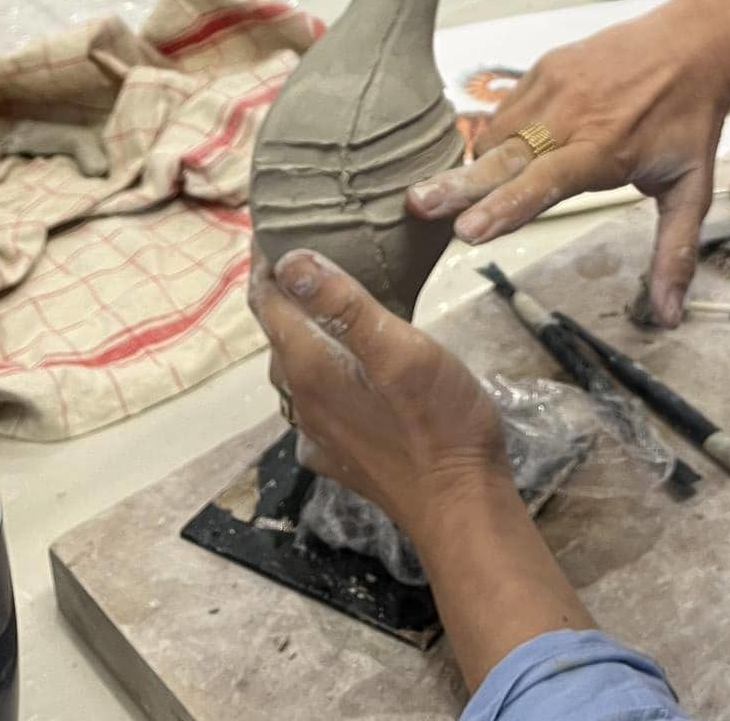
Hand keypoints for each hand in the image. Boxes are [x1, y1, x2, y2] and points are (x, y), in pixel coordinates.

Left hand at [250, 250, 509, 541]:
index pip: (268, 302)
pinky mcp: (342, 454)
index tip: (272, 223)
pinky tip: (341, 366)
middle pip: (278, 332)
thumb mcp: (399, 349)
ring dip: (301, 328)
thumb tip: (289, 260)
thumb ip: (343, 304)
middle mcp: (304, 399)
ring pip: (295, 366)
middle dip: (284, 288)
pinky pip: (315, 400)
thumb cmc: (438, 423)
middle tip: (306, 245)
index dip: (266, 261)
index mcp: (310, 366)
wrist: (462, 506)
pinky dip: (319, 369)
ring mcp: (320, 431)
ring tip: (325, 295)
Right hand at [407, 0, 729, 324]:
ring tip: (443, 196)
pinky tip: (492, 157)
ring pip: (496, 134)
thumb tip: (669, 315)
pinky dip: (493, 136)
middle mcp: (571, 115)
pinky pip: (505, 109)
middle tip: (417, 206)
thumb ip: (675, 251)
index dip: (505, 207)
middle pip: (503, 157)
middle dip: (457, 185)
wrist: (693, 42)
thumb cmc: (690, 118)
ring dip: (474, 167)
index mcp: (604, 148)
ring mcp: (553, 85)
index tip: (467, 230)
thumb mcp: (692, 189)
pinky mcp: (544, 67)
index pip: (545, 182)